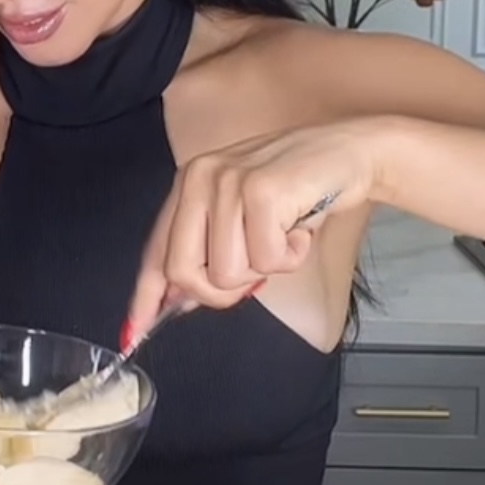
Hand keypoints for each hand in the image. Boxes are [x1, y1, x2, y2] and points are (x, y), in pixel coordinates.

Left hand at [127, 121, 378, 338]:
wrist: (349, 153)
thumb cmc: (298, 190)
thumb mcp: (243, 217)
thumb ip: (209, 252)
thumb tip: (179, 299)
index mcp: (189, 185)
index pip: (156, 251)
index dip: (146, 296)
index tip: (135, 330)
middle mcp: (200, 178)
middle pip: (184, 272)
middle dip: (221, 291)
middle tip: (255, 272)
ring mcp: (229, 182)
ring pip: (228, 273)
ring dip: (265, 269)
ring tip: (283, 237)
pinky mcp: (261, 191)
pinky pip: (266, 261)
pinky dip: (290, 257)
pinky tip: (300, 231)